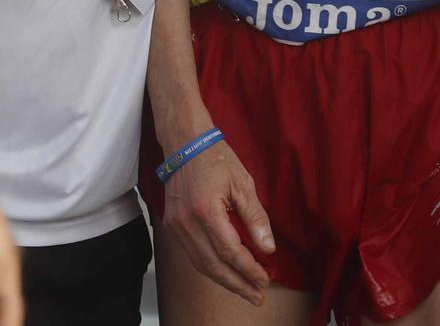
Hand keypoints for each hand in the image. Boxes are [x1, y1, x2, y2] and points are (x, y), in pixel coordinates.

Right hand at [158, 138, 276, 305]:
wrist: (184, 143)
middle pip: (214, 266)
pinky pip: (192, 254)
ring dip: (224, 280)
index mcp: (207, 210)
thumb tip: (268, 248)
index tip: (265, 280)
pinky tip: (225, 272)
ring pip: (201, 264)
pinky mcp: (172, 226)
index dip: (249, 270)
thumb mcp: (243, 183)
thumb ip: (255, 217)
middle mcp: (187, 223)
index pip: (231, 252)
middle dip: (238, 284)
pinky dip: (210, 267)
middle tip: (257, 296)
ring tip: (245, 290)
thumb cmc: (216, 159)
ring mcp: (176, 226)